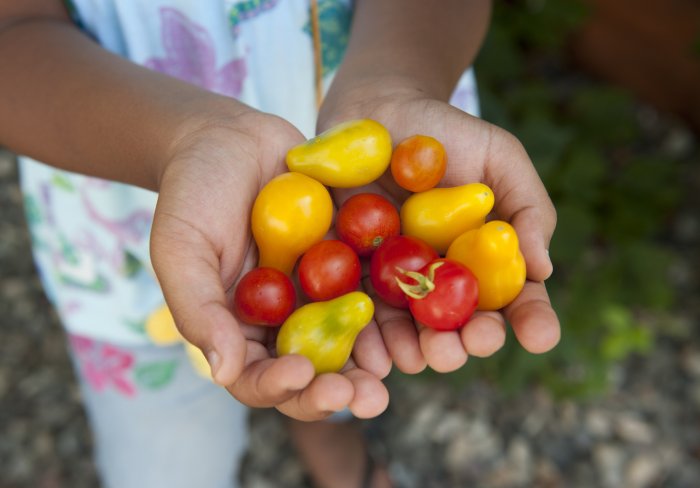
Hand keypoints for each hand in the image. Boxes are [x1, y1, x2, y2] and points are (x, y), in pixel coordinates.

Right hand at [150, 110, 388, 419]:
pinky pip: (375, 290)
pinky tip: (419, 314)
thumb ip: (198, 309)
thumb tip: (225, 373)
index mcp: (239, 329)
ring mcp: (319, 292)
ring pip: (351, 340)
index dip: (278, 386)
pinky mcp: (349, 262)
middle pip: (312, 372)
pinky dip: (396, 307)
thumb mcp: (181, 247)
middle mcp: (283, 320)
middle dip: (338, 390)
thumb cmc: (193, 191)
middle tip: (367, 399)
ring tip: (405, 367)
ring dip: (377, 359)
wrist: (230, 137)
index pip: (257, 377)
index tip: (299, 375)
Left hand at [318, 90, 559, 373]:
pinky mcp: (352, 272)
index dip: (530, 320)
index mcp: (483, 258)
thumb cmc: (445, 132)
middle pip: (459, 322)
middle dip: (465, 342)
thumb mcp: (500, 158)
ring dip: (417, 349)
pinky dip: (365, 338)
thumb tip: (543, 269)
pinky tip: (373, 356)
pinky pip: (358, 310)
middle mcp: (442, 277)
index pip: (514, 298)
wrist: (376, 110)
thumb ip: (527, 207)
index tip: (540, 337)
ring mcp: (396, 279)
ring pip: (409, 327)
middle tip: (465, 346)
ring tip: (420, 358)